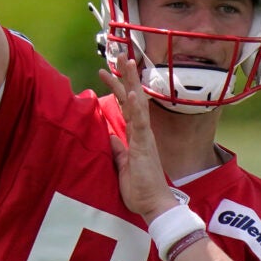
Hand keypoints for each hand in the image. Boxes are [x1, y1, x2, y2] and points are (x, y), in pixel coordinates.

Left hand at [103, 50, 176, 221]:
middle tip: (119, 54)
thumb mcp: (123, 166)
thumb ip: (117, 150)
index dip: (116, 87)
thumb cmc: (140, 189)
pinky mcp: (144, 145)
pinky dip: (135, 106)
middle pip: (133, 97)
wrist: (154, 205)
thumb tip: (110, 137)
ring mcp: (144, 137)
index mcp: (135, 136)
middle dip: (125, 75)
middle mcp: (142, 132)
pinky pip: (140, 122)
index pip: (125, 106)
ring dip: (131, 82)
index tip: (105, 71)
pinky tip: (131, 91)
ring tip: (127, 62)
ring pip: (137, 103)